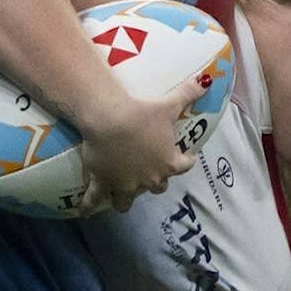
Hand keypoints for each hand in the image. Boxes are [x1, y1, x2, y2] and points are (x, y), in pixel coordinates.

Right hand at [78, 72, 208, 214]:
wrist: (110, 119)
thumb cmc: (142, 113)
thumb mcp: (169, 104)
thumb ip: (189, 93)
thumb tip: (207, 80)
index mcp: (168, 162)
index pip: (184, 166)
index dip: (185, 162)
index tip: (185, 159)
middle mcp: (149, 179)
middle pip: (157, 187)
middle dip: (155, 181)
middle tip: (149, 171)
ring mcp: (125, 184)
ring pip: (126, 201)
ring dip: (125, 199)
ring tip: (121, 197)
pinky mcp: (102, 183)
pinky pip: (93, 199)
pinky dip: (88, 205)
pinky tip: (84, 211)